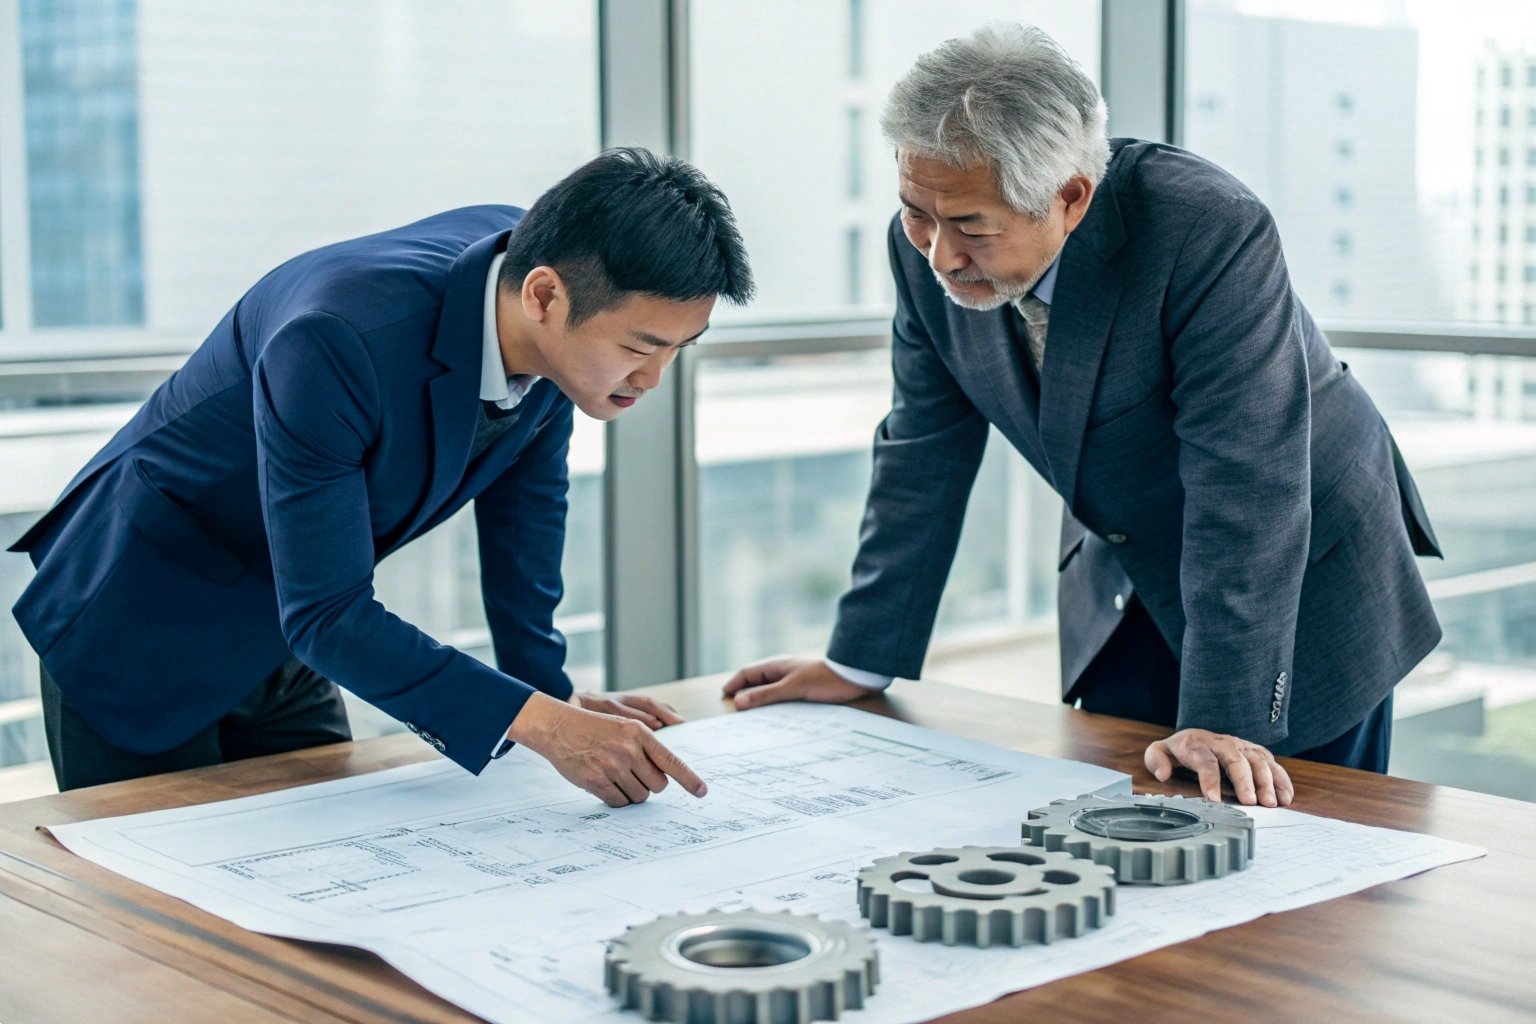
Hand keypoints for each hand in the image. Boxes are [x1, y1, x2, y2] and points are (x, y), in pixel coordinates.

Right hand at [509, 692, 706, 806]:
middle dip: (650, 785)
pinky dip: (616, 799)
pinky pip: (619, 802)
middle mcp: (628, 749)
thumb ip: (645, 748)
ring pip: (639, 796)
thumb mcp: (624, 727)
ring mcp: (612, 766)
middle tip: (634, 775)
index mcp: (639, 733)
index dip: (689, 779)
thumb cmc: (594, 729)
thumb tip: (665, 777)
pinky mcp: (596, 781)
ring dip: (632, 792)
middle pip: (657, 785)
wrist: (559, 727)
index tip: (702, 792)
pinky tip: (606, 784)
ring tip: (616, 776)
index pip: (671, 761)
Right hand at [722, 657, 871, 709]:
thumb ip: (765, 695)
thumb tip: (738, 701)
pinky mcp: (804, 689)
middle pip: (756, 682)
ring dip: (759, 702)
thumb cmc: (824, 679)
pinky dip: (773, 706)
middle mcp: (782, 671)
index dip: (734, 684)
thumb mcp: (792, 688)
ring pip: (769, 691)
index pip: (747, 673)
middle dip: (743, 694)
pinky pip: (781, 697)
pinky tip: (774, 718)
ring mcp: (793, 680)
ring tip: (750, 719)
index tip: (723, 697)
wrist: (854, 677)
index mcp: (776, 666)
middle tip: (732, 712)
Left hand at [1144, 728, 1293, 806]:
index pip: (1205, 761)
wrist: (1198, 735)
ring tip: (1270, 803)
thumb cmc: (1181, 750)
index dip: (1210, 780)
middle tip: (1250, 802)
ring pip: (1257, 760)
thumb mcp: (1161, 751)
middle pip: (1236, 760)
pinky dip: (1281, 779)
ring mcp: (1241, 746)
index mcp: (1197, 745)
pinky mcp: (1256, 752)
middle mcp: (1222, 743)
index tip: (1213, 800)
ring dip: (1266, 781)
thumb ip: (1156, 759)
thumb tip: (1163, 774)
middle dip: (1245, 781)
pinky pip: (1272, 763)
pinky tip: (1285, 796)